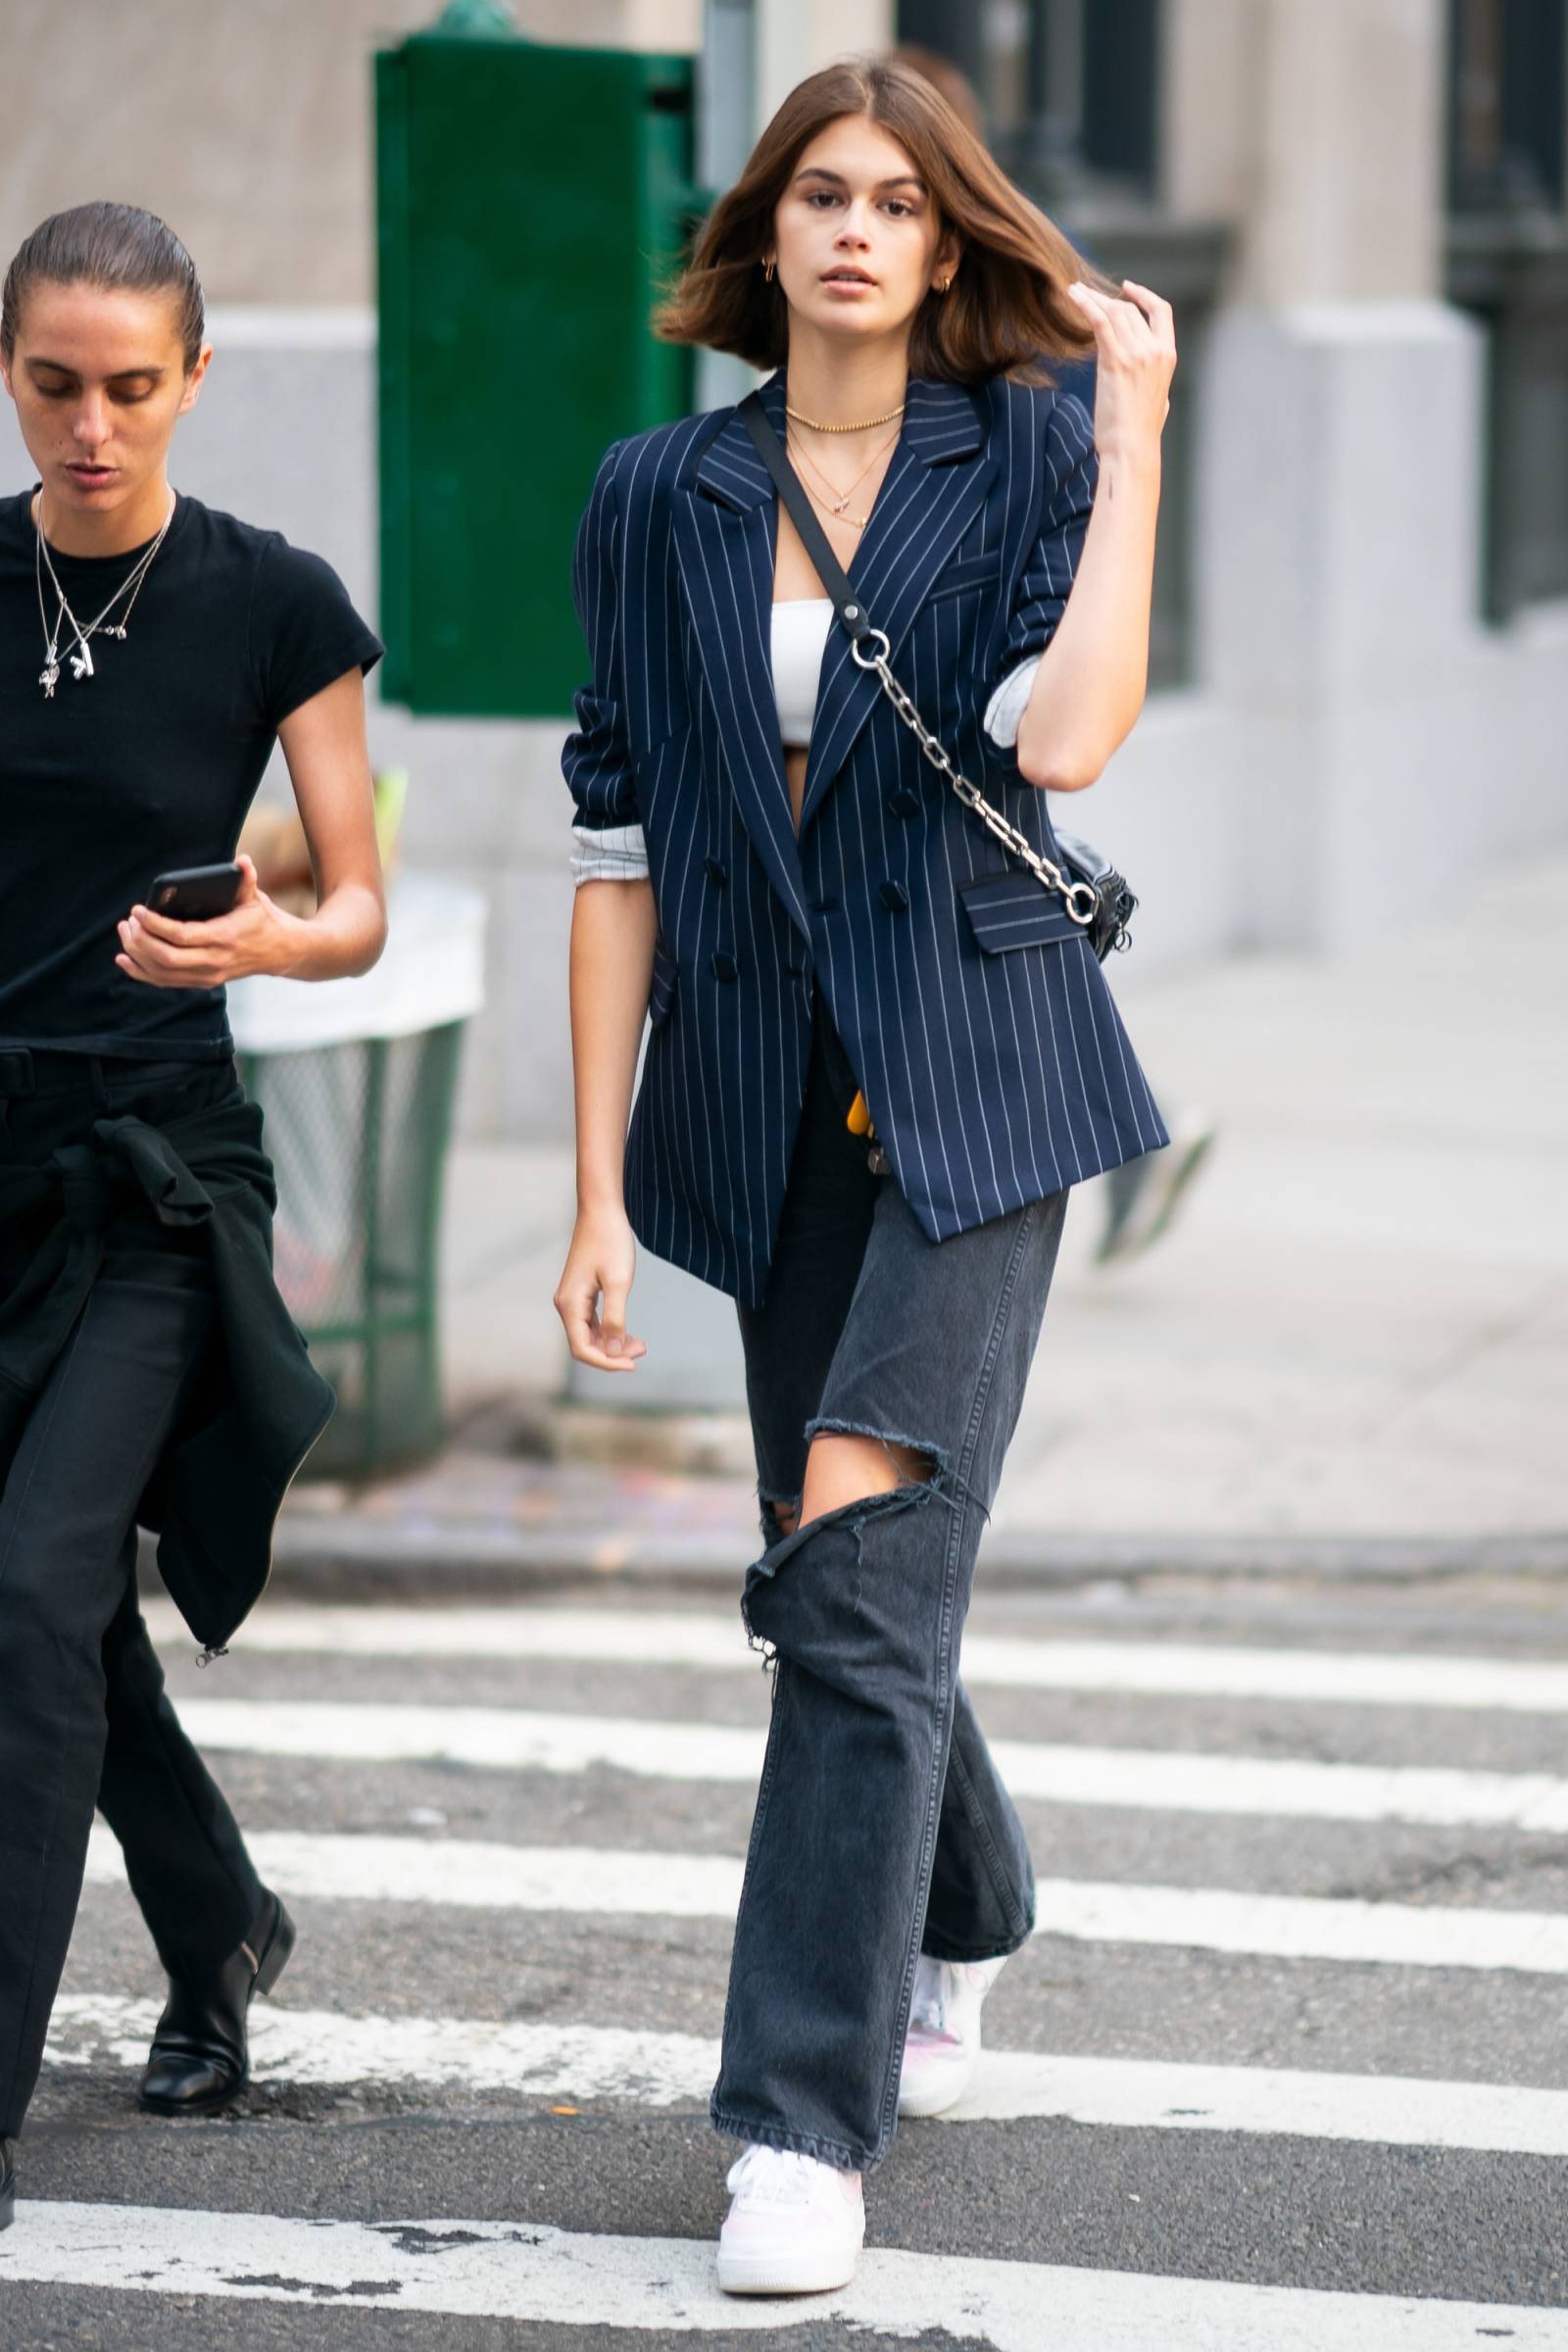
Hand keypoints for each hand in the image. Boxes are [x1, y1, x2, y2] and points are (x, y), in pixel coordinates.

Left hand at [116, 855, 300, 989]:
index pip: (182, 936)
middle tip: (129, 921)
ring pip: (162, 972)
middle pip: (166, 957)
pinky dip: (141, 973)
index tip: (138, 910)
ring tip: (126, 932)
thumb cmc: (262, 919)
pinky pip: (165, 982)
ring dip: (137, 954)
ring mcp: (208, 975)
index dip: (155, 924)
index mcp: (225, 937)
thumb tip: (243, 860)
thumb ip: (246, 879)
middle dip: (141, 940)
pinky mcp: (203, 982)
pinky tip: (125, 959)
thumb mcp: (255, 898)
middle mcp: (215, 961)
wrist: (281, 952)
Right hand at [554, 1204, 647, 1374]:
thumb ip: (615, 1319)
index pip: (582, 1349)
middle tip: (642, 1350)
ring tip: (640, 1344)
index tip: (633, 1364)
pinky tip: (629, 1332)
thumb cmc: (610, 1241)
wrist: (602, 1210)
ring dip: (613, 1343)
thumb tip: (612, 1350)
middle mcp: (566, 1305)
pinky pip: (592, 1322)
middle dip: (613, 1354)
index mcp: (569, 1305)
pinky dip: (610, 1330)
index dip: (607, 1362)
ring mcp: (573, 1299)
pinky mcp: (581, 1293)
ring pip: (590, 1335)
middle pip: (585, 1345)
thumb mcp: (618, 1282)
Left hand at [1063, 277, 1175, 462]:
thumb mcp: (1157, 401)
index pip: (1161, 311)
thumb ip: (1155, 383)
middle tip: (1085, 296)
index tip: (1127, 288)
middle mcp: (1154, 350)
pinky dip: (1086, 303)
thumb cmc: (1140, 434)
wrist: (1131, 449)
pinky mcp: (1115, 360)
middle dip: (1106, 300)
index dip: (1144, 295)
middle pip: (1129, 311)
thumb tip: (1152, 384)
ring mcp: (1137, 354)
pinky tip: (1073, 295)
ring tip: (1074, 291)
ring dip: (1092, 298)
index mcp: (1167, 356)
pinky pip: (1099, 321)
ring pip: (1114, 312)